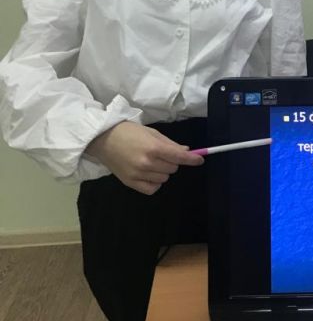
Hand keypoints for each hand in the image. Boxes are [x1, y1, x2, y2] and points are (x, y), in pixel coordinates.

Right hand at [85, 121, 203, 194]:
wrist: (104, 140)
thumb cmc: (129, 132)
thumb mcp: (151, 132)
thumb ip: (169, 143)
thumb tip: (186, 150)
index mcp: (153, 148)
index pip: (179, 157)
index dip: (192, 159)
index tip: (200, 160)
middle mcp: (147, 163)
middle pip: (173, 168)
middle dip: (173, 161)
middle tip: (162, 154)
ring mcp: (138, 175)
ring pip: (164, 178)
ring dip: (164, 171)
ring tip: (152, 161)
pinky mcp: (131, 183)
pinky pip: (153, 188)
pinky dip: (155, 182)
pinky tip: (149, 173)